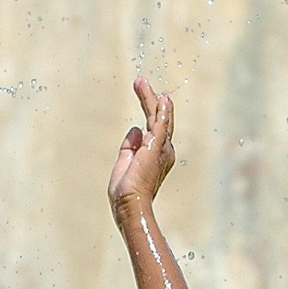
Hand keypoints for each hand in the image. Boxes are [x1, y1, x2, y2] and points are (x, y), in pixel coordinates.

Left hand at [108, 77, 176, 210]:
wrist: (130, 205)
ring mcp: (161, 148)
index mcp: (155, 156)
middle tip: (140, 83)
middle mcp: (163, 151)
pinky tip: (162, 98)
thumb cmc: (126, 193)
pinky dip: (161, 110)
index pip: (153, 129)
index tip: (144, 97)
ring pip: (158, 117)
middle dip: (150, 100)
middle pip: (158, 119)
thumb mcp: (125, 163)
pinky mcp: (156, 146)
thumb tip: (134, 129)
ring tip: (140, 83)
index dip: (149, 112)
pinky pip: (161, 123)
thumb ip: (130, 146)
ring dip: (150, 99)